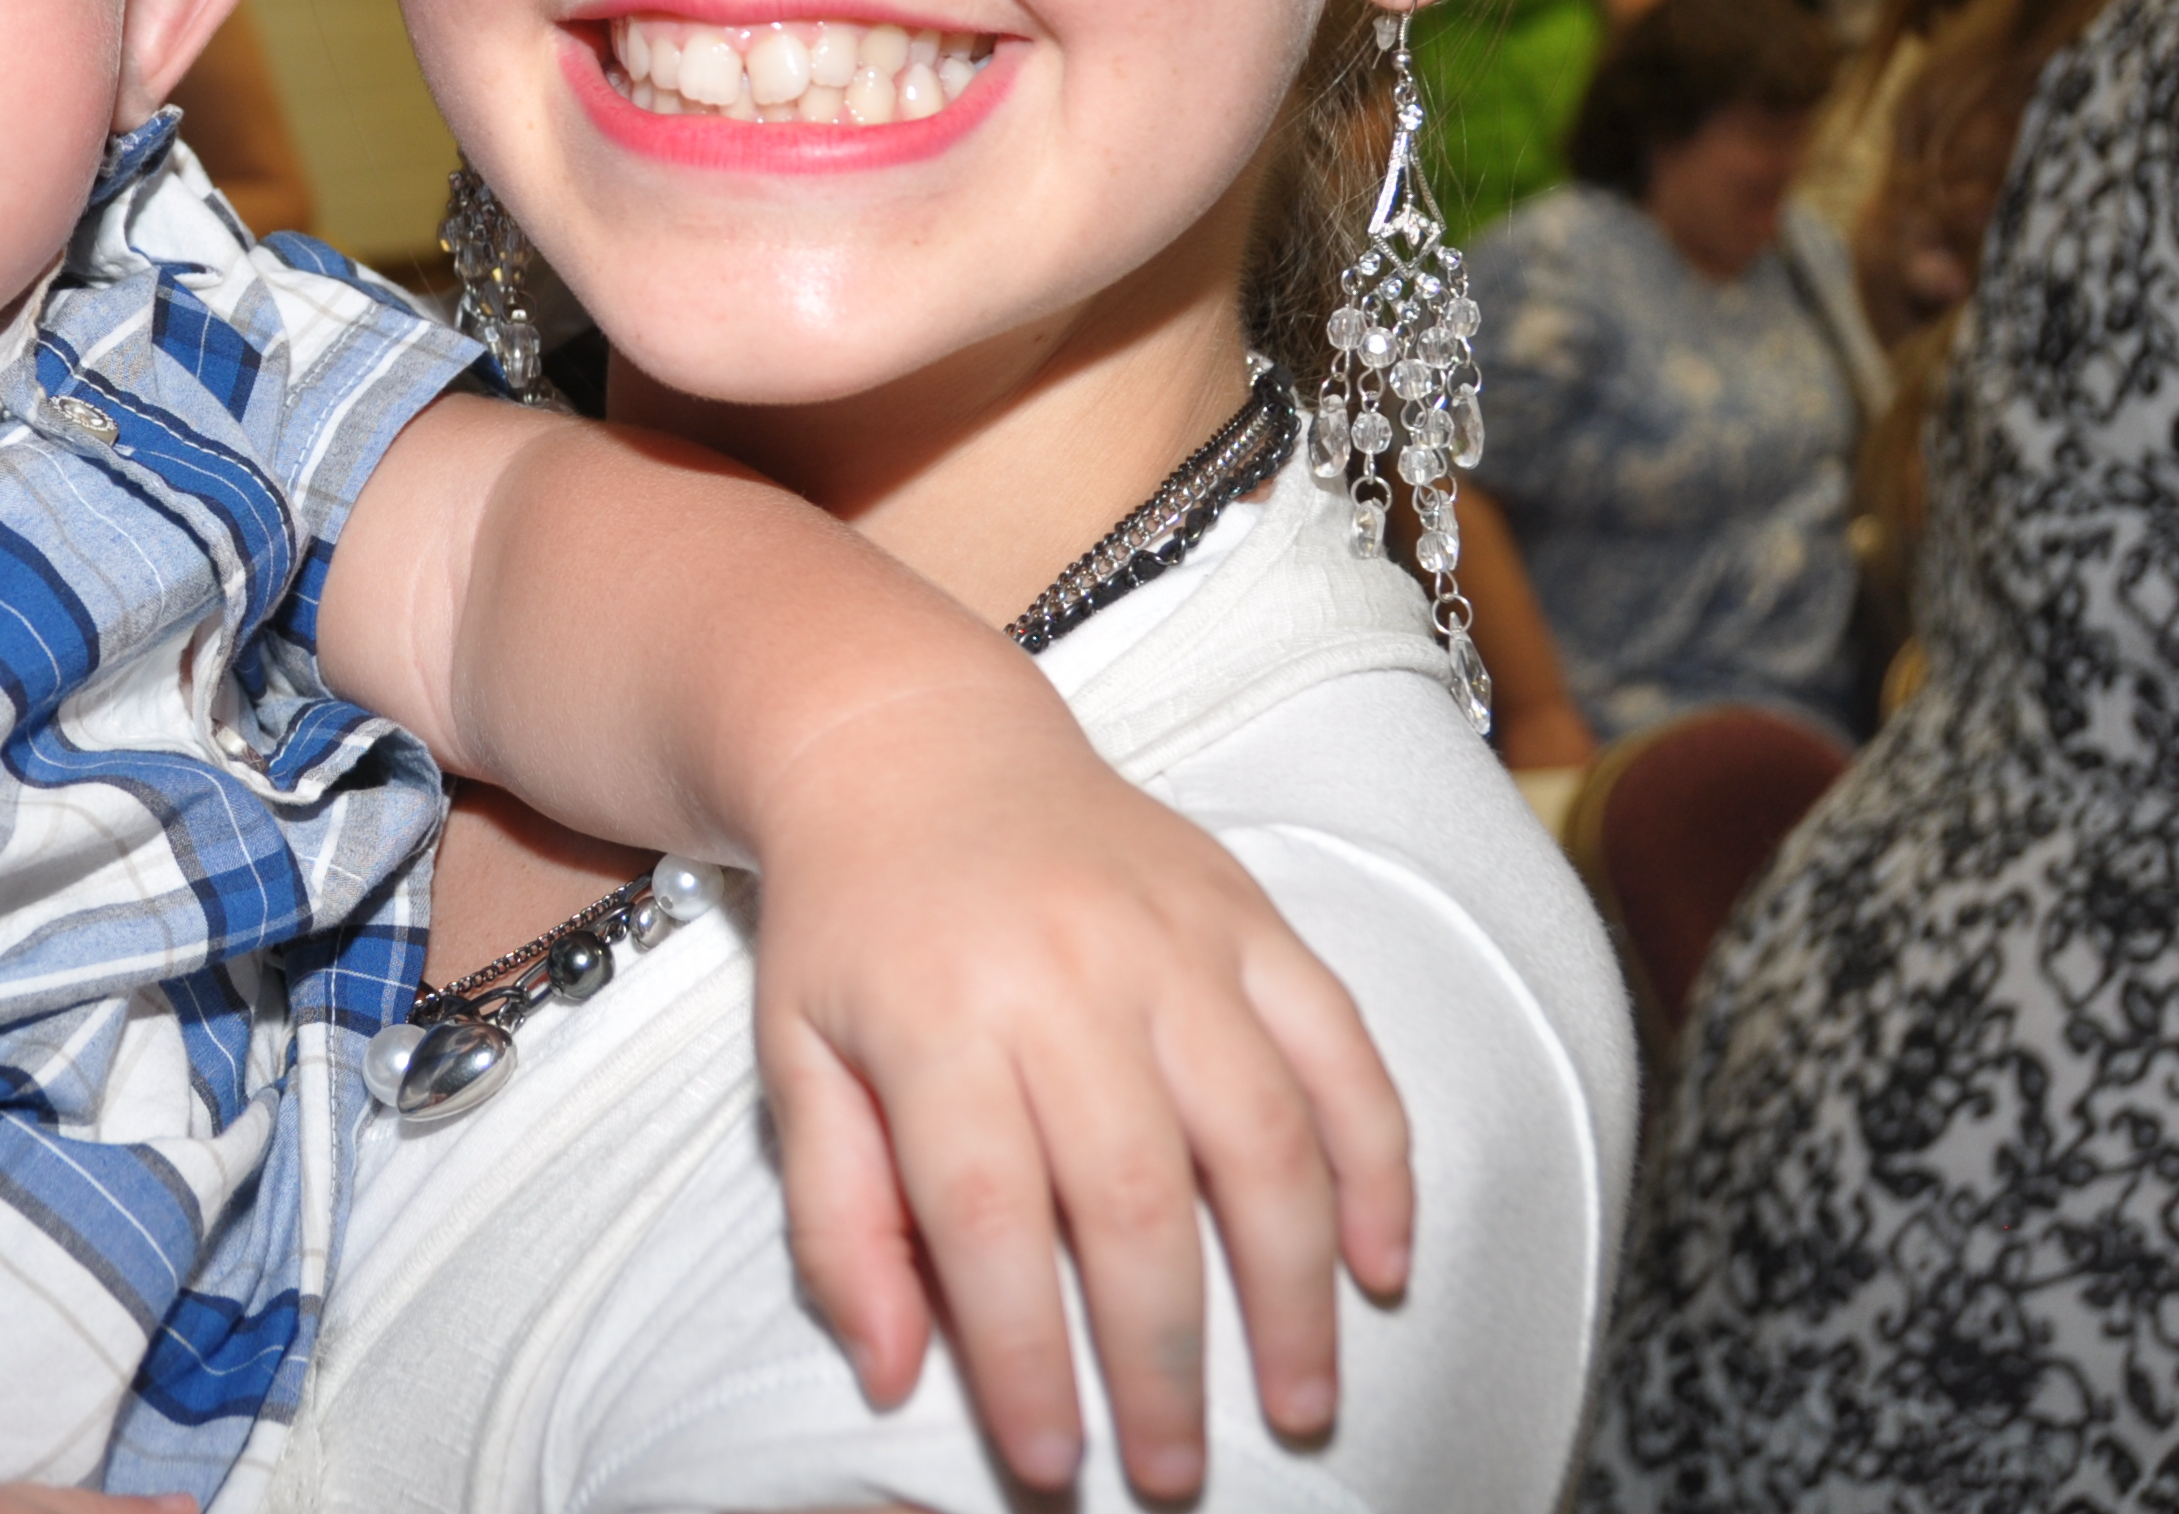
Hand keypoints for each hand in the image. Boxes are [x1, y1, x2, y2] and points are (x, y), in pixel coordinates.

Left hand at [745, 678, 1410, 1502]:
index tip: (1055, 1464)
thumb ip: (836, 1219)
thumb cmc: (851, 924)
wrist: (911, 738)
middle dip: (1163, 1358)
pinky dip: (1380, 1160)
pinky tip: (1385, 1263)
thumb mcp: (794, 1060)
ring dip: (1294, 1287)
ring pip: (1263, 1133)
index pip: (990, 1222)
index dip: (1027, 1358)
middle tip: (1178, 1471)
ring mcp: (1173, 936)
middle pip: (1136, 1197)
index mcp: (937, 1016)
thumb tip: (891, 1377)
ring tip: (1298, 1400)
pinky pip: (1342, 1044)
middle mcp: (1064, 972)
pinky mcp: (1248, 912)